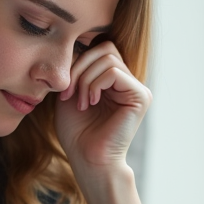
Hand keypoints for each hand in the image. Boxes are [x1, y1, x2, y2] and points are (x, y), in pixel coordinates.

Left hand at [54, 40, 150, 177]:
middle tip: (68, 93)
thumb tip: (77, 44)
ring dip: (85, 78)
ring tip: (80, 102)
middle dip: (80, 66)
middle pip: (105, 48)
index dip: (76, 62)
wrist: (88, 160)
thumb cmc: (77, 133)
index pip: (98, 50)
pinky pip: (114, 72)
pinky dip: (95, 84)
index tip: (62, 90)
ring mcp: (136, 88)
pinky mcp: (141, 96)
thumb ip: (76, 68)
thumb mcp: (70, 93)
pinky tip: (90, 102)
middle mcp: (128, 82)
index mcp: (114, 81)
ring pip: (108, 58)